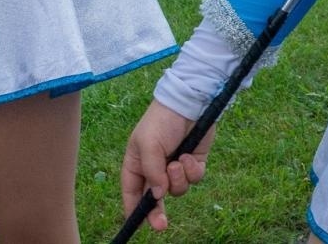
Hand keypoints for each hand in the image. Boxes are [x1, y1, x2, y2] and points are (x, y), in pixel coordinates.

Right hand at [121, 100, 214, 230]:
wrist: (189, 102)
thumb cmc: (161, 121)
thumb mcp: (147, 144)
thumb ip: (151, 172)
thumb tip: (157, 196)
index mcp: (136, 166)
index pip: (132, 194)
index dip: (134, 211)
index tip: (140, 226)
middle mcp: (156, 170)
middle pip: (155, 200)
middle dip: (158, 213)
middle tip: (162, 224)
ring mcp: (176, 167)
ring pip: (177, 189)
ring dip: (178, 179)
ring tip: (178, 160)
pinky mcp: (194, 162)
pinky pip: (195, 178)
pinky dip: (192, 170)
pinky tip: (189, 156)